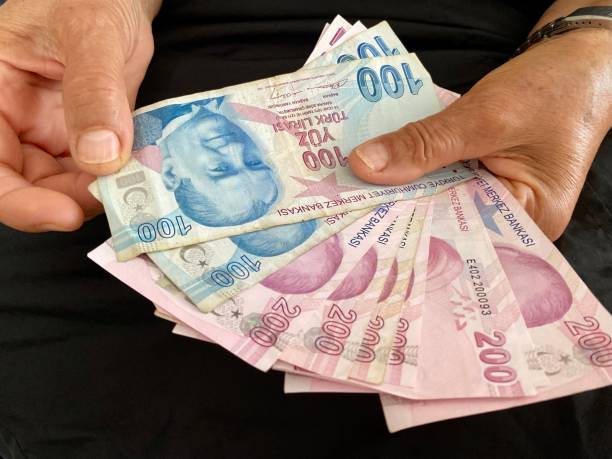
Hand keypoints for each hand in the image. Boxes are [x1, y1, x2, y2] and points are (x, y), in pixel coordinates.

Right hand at [0, 0, 158, 231]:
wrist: (122, 2)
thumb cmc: (95, 0)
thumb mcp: (92, 34)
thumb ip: (93, 92)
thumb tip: (100, 155)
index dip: (18, 201)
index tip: (64, 214)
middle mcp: (15, 121)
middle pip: (25, 185)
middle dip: (68, 202)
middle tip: (116, 202)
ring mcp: (49, 134)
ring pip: (62, 187)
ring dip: (97, 195)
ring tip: (135, 184)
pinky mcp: (83, 141)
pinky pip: (93, 175)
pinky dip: (115, 183)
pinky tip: (139, 174)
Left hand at [349, 29, 611, 239]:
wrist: (579, 60)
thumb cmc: (552, 88)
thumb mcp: (484, 116)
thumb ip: (424, 144)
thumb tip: (364, 166)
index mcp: (531, 218)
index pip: (461, 238)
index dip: (410, 234)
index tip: (360, 231)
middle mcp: (513, 220)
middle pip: (448, 225)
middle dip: (402, 216)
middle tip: (346, 217)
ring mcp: (498, 199)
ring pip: (442, 203)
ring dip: (406, 194)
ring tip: (354, 199)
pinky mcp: (484, 180)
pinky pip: (446, 184)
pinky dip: (420, 176)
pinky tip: (384, 175)